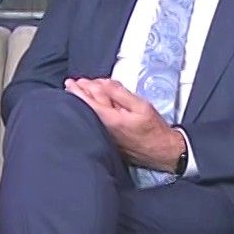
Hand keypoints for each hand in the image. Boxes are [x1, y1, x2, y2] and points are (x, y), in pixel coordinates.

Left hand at [64, 77, 185, 171]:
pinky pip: (97, 121)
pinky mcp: (109, 140)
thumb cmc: (153, 130)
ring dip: (86, 101)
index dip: (77, 90)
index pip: (86, 102)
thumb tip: (105, 84)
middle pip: (86, 107)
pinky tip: (94, 105)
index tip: (72, 82)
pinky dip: (94, 111)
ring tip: (81, 92)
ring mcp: (105, 135)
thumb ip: (121, 94)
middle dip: (80, 94)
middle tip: (75, 84)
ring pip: (91, 114)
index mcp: (109, 119)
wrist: (162, 151)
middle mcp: (103, 129)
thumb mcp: (141, 106)